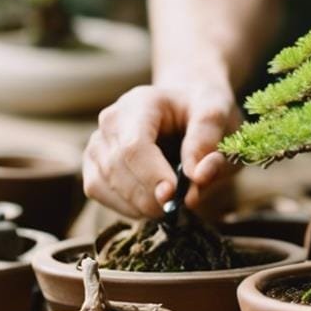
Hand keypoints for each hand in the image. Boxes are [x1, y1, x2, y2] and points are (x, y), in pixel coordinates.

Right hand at [83, 81, 242, 218]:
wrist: (187, 108)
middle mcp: (111, 120)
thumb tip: (198, 178)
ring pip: (103, 183)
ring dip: (138, 205)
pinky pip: (98, 191)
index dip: (151, 176)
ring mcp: (97, 142)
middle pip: (117, 168)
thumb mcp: (217, 115)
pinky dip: (125, 206)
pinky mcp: (93, 163)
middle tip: (179, 207)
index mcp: (141, 103)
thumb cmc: (202, 111)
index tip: (173, 196)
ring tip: (170, 204)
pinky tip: (151, 204)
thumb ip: (208, 142)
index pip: (134, 145)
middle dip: (148, 196)